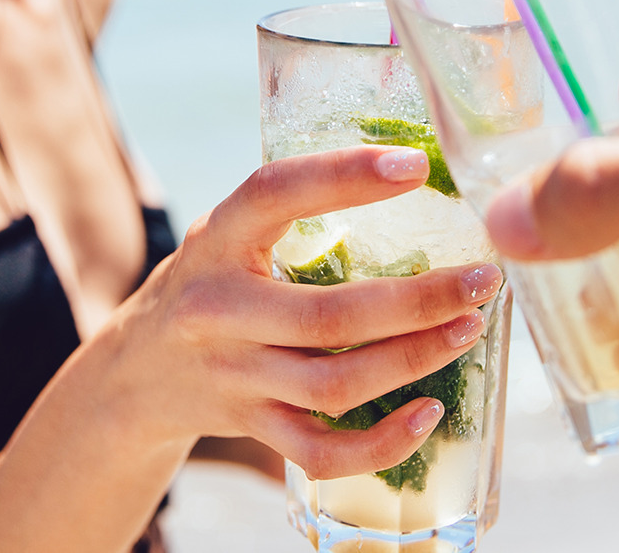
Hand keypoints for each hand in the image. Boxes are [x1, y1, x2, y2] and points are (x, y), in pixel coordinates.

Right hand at [113, 144, 502, 481]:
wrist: (136, 371)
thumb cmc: (207, 283)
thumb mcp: (226, 234)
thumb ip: (287, 212)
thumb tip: (402, 174)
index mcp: (217, 239)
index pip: (277, 194)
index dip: (345, 177)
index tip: (415, 168)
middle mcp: (219, 307)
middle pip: (331, 314)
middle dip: (421, 299)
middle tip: (483, 278)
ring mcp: (234, 373)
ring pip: (336, 382)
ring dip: (416, 359)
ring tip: (468, 329)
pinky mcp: (249, 423)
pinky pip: (320, 450)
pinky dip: (381, 443)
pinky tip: (428, 414)